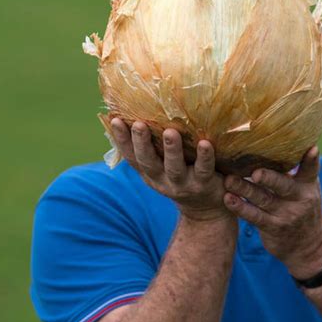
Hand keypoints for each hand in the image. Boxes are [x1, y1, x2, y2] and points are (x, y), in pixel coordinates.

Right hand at [111, 119, 231, 223]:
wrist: (204, 209)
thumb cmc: (180, 175)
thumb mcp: (162, 166)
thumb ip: (153, 147)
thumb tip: (137, 113)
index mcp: (149, 172)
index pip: (131, 156)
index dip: (121, 139)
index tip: (116, 120)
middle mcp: (162, 179)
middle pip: (148, 162)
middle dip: (142, 143)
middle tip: (139, 124)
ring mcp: (183, 183)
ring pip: (174, 168)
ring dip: (171, 150)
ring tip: (170, 132)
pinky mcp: (203, 184)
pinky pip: (204, 169)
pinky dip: (205, 156)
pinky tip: (205, 143)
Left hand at [223, 147, 321, 277]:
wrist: (308, 246)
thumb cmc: (303, 207)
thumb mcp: (307, 189)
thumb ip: (298, 170)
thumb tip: (280, 142)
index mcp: (308, 185)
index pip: (311, 170)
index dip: (311, 160)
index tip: (312, 149)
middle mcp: (299, 199)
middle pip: (282, 185)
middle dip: (269, 178)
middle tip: (255, 171)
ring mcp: (285, 214)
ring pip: (263, 199)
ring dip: (245, 189)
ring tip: (229, 180)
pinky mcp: (272, 227)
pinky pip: (254, 216)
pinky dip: (240, 207)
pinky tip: (228, 198)